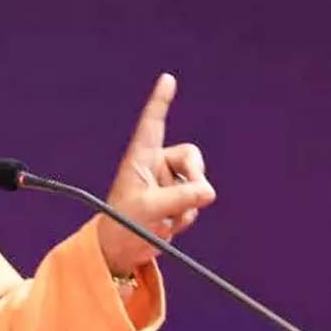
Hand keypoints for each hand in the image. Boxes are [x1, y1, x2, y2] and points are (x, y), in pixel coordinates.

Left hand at [95, 73, 216, 276]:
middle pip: (191, 156)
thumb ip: (180, 198)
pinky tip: (167, 227)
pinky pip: (196, 203)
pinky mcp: (177, 200)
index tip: (167, 78)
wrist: (121, 251)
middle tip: (188, 200)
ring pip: (198, 184)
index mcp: (140, 158)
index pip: (152, 123)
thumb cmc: (122, 225)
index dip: (160, 101)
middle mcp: (155, 166)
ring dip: (186, 205)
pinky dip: (185, 217)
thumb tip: (209, 192)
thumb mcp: (150, 210)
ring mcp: (168, 183)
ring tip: (162, 220)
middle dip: (195, 178)